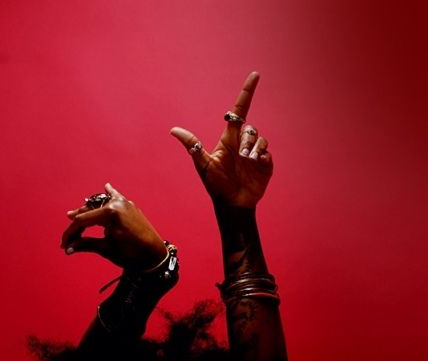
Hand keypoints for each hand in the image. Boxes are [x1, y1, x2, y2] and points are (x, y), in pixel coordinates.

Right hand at [61, 183, 166, 270]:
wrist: (155, 256)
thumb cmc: (131, 254)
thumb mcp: (106, 249)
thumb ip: (86, 245)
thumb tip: (68, 248)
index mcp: (110, 212)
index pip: (83, 221)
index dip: (71, 233)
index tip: (64, 244)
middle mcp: (117, 203)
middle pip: (89, 211)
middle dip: (77, 225)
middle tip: (69, 238)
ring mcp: (125, 203)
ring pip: (100, 204)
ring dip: (88, 211)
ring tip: (76, 216)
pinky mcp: (130, 207)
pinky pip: (117, 197)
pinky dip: (110, 194)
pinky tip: (107, 187)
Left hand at [170, 72, 272, 208]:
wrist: (232, 204)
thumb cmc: (216, 185)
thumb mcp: (203, 164)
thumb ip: (192, 145)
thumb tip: (173, 130)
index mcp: (229, 139)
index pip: (239, 110)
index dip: (247, 92)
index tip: (255, 75)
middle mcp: (243, 143)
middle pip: (250, 127)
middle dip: (247, 140)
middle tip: (242, 156)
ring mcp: (255, 153)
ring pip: (260, 139)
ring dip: (254, 149)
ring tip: (248, 163)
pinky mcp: (265, 164)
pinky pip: (268, 152)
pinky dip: (263, 157)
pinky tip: (256, 166)